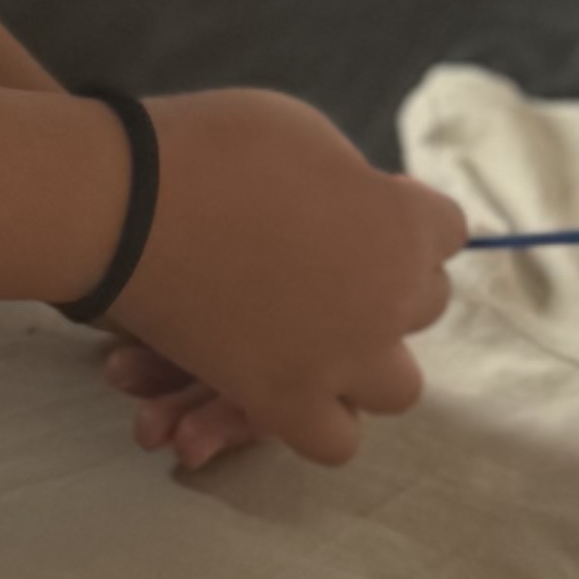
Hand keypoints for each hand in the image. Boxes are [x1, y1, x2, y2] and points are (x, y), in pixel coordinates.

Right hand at [96, 84, 462, 477]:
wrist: (130, 204)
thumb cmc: (216, 149)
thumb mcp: (309, 136)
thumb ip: (353, 186)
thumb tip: (367, 207)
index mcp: (403, 227)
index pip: (448, 231)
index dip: (404, 214)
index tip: (362, 202)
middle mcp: (389, 303)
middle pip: (425, 304)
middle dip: (387, 283)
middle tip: (329, 263)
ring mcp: (340, 362)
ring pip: (398, 388)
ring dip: (366, 363)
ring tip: (314, 336)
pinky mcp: (283, 403)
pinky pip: (334, 442)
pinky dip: (317, 419)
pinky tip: (287, 383)